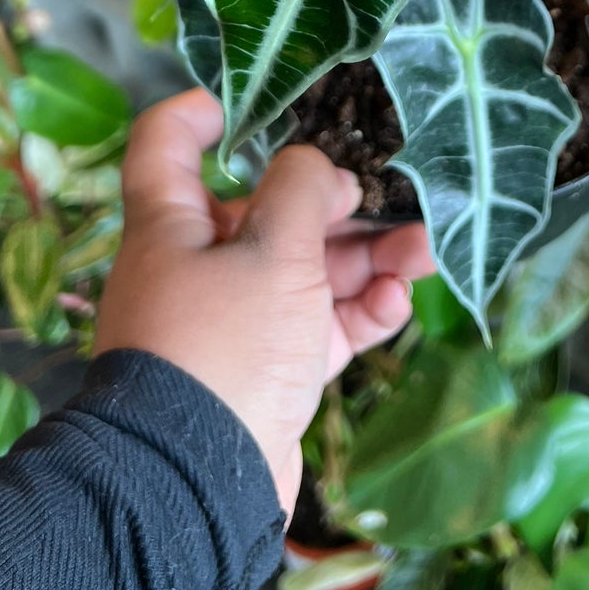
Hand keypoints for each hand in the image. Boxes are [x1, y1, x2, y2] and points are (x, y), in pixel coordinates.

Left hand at [94, 89, 432, 514]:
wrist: (196, 488)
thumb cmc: (223, 347)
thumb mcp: (271, 251)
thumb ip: (303, 191)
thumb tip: (321, 168)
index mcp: (172, 225)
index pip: (166, 145)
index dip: (202, 112)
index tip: (253, 101)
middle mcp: (196, 267)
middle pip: (266, 212)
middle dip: (335, 203)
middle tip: (391, 199)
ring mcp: (232, 324)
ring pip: (303, 271)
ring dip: (364, 258)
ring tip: (423, 253)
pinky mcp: (267, 374)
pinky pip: (317, 327)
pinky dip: (357, 311)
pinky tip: (397, 303)